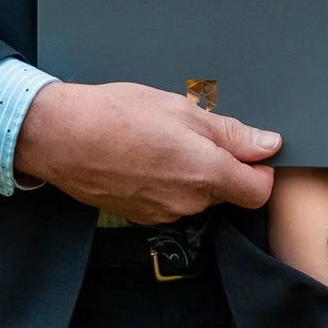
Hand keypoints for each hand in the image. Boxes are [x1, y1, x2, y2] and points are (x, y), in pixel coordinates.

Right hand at [13, 79, 279, 219]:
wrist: (59, 137)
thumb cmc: (115, 116)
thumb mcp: (181, 110)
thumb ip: (230, 133)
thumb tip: (268, 145)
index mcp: (206, 174)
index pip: (259, 191)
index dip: (260, 170)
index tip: (249, 151)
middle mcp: (189, 202)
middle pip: (227, 193)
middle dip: (220, 166)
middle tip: (192, 134)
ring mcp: (163, 213)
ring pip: (196, 197)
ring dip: (190, 174)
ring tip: (160, 142)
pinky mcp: (141, 217)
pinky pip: (169, 202)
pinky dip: (165, 183)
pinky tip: (143, 158)